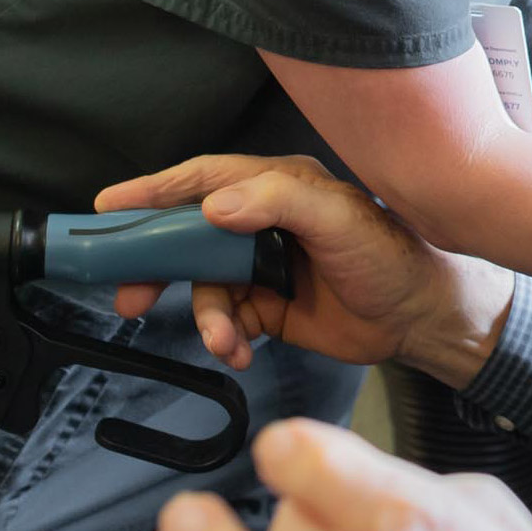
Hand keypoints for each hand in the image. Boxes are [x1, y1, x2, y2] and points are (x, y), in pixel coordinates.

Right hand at [96, 155, 511, 383]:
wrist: (424, 316)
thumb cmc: (393, 255)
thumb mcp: (338, 218)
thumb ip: (277, 201)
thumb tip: (214, 208)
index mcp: (275, 187)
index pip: (202, 181)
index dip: (152, 192)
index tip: (107, 207)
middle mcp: (262, 222)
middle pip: (187, 236)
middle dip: (154, 265)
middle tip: (128, 294)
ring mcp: (262, 265)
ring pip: (203, 287)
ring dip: (204, 316)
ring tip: (222, 339)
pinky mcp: (268, 306)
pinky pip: (225, 320)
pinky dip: (223, 337)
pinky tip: (238, 349)